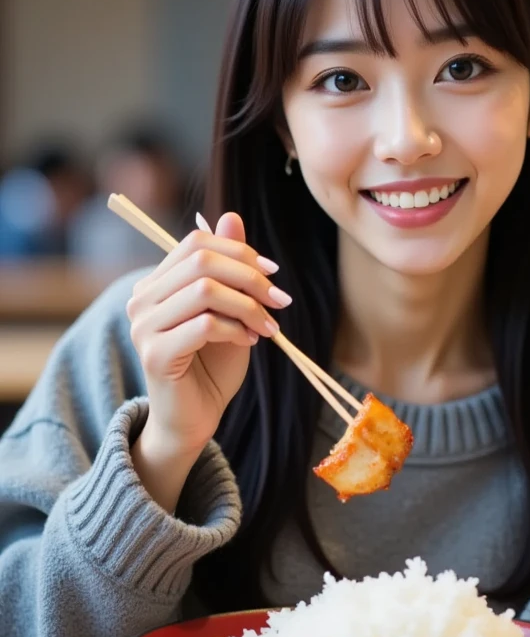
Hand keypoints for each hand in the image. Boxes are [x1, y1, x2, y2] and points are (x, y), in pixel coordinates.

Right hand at [127, 211, 289, 457]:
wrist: (194, 420)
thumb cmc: (212, 365)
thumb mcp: (230, 310)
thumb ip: (229, 268)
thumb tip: (232, 216)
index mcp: (156, 283)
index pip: (196, 242)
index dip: (239, 251)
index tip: (273, 273)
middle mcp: (141, 300)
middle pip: (202, 261)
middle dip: (250, 277)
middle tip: (280, 300)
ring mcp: (143, 327)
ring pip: (205, 291)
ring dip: (248, 306)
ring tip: (269, 326)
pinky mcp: (155, 354)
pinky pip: (205, 325)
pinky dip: (237, 329)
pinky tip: (249, 343)